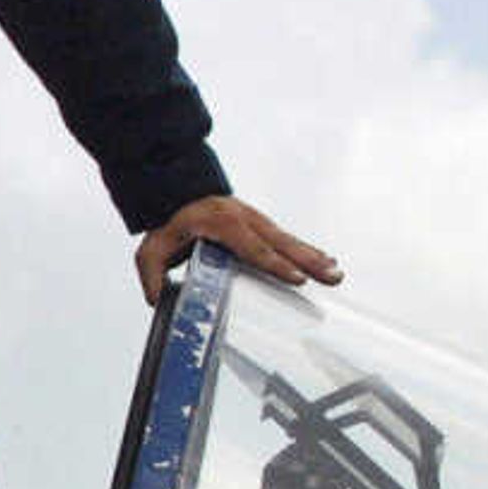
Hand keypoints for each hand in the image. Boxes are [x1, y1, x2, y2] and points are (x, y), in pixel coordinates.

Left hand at [134, 194, 342, 305]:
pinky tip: (323, 259)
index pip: (254, 249)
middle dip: (309, 262)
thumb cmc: (167, 219)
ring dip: (313, 256)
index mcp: (222, 226)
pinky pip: (284, 237)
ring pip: (288, 240)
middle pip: (281, 245)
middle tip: (331, 277)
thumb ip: (152, 274)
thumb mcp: (151, 248)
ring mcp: (253, 219)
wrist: (173, 188)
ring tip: (336, 272)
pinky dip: (305, 248)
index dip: (277, 265)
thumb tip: (156, 300)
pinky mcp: (257, 222)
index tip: (299, 278)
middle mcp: (243, 220)